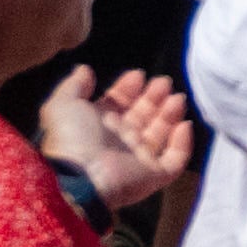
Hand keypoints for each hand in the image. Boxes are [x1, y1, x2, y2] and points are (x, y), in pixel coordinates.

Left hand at [44, 69, 200, 209]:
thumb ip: (73, 86)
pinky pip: (174, 160)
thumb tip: (84, 69)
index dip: (128, 88)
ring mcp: (137, 159)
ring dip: (170, 114)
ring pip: (160, 134)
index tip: (139, 75)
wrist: (81, 178)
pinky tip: (184, 125)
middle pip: (142, 115)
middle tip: (164, 82)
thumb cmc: (72, 139)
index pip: (118, 103)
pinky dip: (182, 144)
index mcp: (98, 125)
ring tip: (176, 98)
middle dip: (153, 97)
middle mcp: (119, 141)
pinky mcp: (153, 176)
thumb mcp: (62, 106)